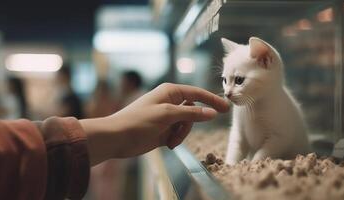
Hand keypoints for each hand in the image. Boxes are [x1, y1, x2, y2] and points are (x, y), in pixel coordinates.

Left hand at [80, 83, 228, 165]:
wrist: (117, 137)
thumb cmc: (138, 120)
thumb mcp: (166, 115)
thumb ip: (191, 113)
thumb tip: (212, 113)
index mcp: (170, 92)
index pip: (197, 93)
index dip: (212, 100)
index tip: (226, 108)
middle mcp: (170, 102)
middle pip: (193, 112)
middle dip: (189, 124)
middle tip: (177, 133)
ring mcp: (167, 117)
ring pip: (187, 125)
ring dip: (181, 134)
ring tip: (169, 140)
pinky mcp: (164, 129)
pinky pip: (179, 133)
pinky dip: (176, 139)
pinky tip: (166, 144)